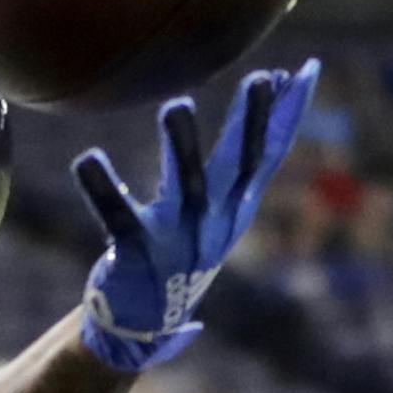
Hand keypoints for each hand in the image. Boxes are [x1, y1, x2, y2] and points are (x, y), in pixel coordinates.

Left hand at [71, 60, 319, 371]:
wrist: (142, 322)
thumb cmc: (177, 252)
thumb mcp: (215, 210)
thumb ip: (230, 168)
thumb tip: (247, 128)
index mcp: (233, 208)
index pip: (268, 154)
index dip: (288, 115)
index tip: (305, 69)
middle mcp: (213, 221)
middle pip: (239, 165)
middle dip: (252, 122)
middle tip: (262, 76)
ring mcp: (176, 238)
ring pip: (185, 187)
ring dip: (182, 146)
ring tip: (176, 105)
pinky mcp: (135, 254)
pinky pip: (117, 216)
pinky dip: (103, 188)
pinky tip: (87, 158)